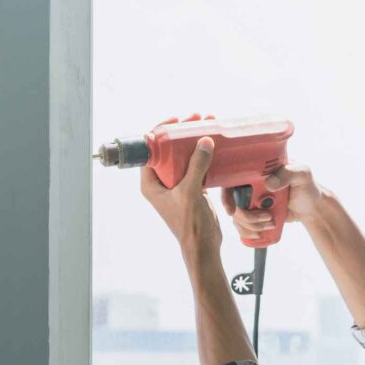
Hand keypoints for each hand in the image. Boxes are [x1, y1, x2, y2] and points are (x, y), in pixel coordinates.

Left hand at [140, 112, 220, 253]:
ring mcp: (178, 184)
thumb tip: (204, 141)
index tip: (176, 120)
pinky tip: (214, 144)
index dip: (161, 131)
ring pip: (184, 156)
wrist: (203, 246)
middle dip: (182, 133)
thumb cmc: (190, 224)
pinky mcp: (193, 188)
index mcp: (151, 183)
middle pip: (169, 149)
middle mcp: (162, 182)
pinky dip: (204, 155)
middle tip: (196, 119)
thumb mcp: (190, 193)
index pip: (150, 150)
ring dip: (195, 142)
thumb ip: (196, 166)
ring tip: (207, 125)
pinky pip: (196, 166)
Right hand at [220, 163, 323, 241]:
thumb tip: (268, 183)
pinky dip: (247, 233)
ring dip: (250, 226)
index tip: (233, 210)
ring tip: (270, 225)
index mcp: (255, 171)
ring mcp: (250, 202)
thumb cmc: (306, 186)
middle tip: (267, 217)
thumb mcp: (301, 174)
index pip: (231, 180)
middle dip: (245, 216)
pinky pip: (242, 226)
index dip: (226, 196)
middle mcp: (249, 186)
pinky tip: (259, 234)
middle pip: (232, 202)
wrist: (311, 207)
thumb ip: (288, 173)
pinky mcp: (254, 215)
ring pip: (237, 217)